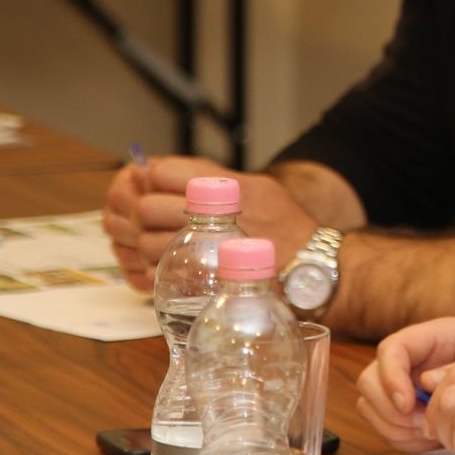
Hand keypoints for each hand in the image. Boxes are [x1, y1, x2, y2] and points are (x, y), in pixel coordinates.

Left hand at [101, 156, 315, 291]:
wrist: (312, 266)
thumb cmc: (285, 224)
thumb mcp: (256, 186)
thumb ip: (212, 180)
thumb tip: (159, 173)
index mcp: (226, 186)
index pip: (163, 172)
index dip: (151, 180)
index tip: (154, 188)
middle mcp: (216, 214)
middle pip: (148, 209)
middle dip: (142, 214)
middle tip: (150, 220)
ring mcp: (208, 250)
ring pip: (147, 245)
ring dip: (143, 246)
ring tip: (158, 245)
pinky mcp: (206, 282)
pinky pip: (157, 277)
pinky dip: (151, 272)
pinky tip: (163, 267)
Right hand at [358, 317, 454, 450]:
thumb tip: (426, 384)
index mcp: (432, 338)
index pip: (391, 349)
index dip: (391, 376)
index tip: (408, 403)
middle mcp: (412, 361)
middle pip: (370, 381)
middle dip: (390, 409)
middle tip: (423, 424)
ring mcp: (405, 387)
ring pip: (372, 408)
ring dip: (397, 426)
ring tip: (432, 434)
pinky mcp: (408, 413)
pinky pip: (388, 429)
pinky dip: (405, 439)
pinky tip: (431, 440)